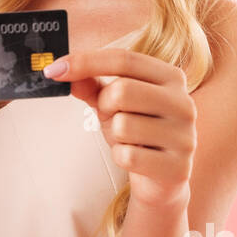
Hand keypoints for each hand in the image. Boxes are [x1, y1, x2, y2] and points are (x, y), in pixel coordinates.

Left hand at [44, 48, 195, 208]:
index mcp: (171, 77)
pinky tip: (135, 158)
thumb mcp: (112, 103)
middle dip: (104, 105)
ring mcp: (185, 135)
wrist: (161, 178)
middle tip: (111, 116)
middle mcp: (184, 102)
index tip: (52, 70)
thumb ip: (91, 85)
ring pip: (123, 125)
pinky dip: (120, 157)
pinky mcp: (177, 167)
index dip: (85, 61)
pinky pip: (127, 156)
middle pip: (122, 90)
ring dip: (114, 135)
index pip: (124, 59)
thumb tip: (62, 71)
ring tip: (129, 140)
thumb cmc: (137, 131)